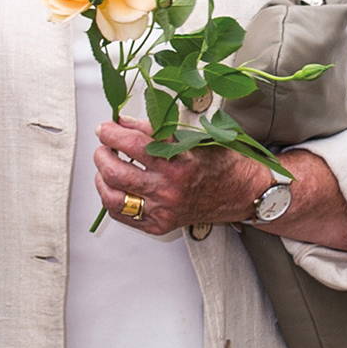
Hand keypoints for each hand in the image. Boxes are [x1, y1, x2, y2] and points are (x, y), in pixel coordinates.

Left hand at [92, 117, 264, 235]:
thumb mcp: (194, 136)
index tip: (106, 126)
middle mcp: (169, 190)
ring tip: (105, 164)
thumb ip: (157, 130)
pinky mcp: (160, 225)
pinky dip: (111, 198)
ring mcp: (163, 210)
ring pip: (114, 197)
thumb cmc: (224, 163)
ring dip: (101, 176)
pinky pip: (122, 216)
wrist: (245, 194)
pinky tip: (113, 186)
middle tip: (104, 143)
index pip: (134, 144)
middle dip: (102, 152)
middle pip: (117, 171)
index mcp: (179, 163)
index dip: (113, 132)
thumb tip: (123, 123)